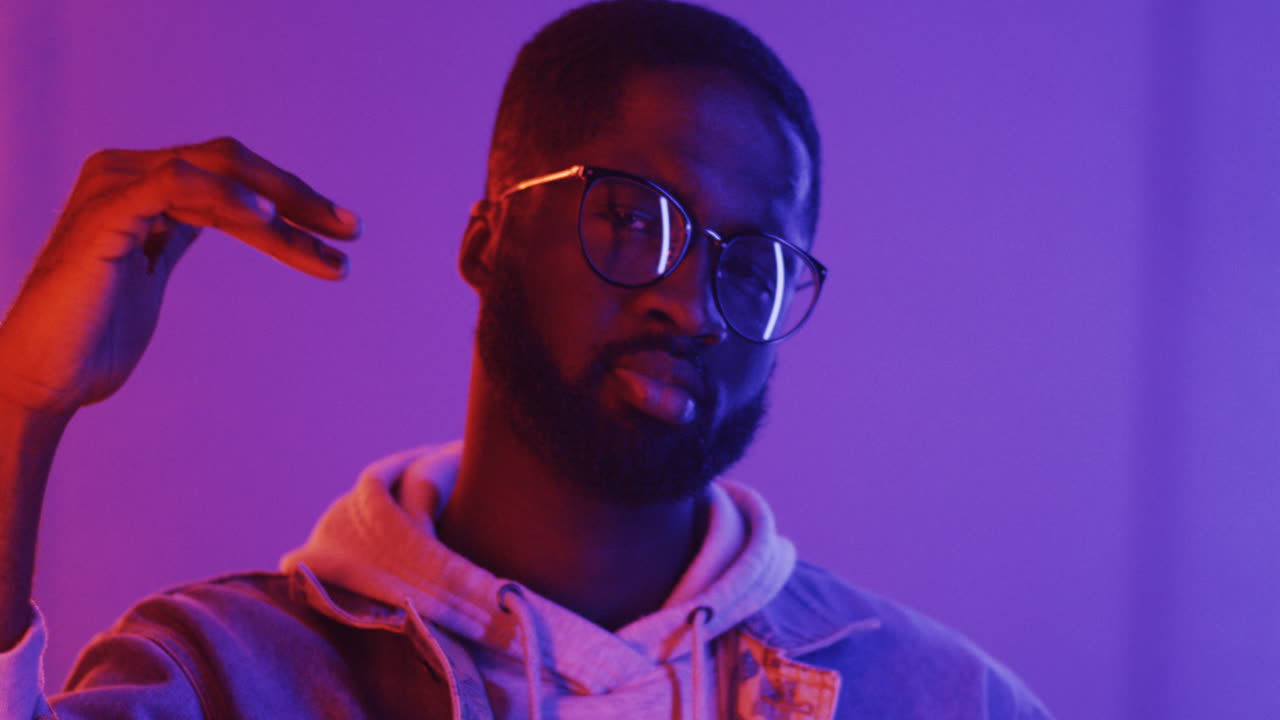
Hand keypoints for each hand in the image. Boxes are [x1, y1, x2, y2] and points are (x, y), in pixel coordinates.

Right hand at [0, 137, 360, 415]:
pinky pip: (176, 185)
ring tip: (330, 240)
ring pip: (218, 171)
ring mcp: (114, 187)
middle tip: (353, 232)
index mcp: (144, 184)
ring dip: (282, 204)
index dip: (295, 203)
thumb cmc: (96, 337)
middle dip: (300, 197)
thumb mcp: (153, 271)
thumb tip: (238, 215)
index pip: (235, 179)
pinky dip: (226, 198)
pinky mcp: (105, 213)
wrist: (43, 380)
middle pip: (234, 165)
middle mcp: (127, 172)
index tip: (345, 236)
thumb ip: (185, 232)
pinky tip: (269, 223)